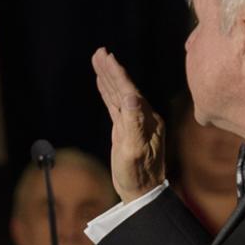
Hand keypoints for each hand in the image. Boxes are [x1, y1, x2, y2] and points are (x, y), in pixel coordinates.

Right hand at [91, 47, 164, 200]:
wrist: (142, 192)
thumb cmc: (138, 174)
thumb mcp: (134, 149)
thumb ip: (133, 123)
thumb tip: (130, 97)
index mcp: (146, 119)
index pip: (129, 90)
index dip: (117, 74)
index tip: (107, 57)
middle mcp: (142, 117)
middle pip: (124, 87)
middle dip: (111, 70)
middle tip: (99, 53)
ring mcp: (133, 122)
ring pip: (118, 94)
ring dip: (108, 77)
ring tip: (98, 61)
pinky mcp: (124, 129)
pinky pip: (114, 105)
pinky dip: (107, 92)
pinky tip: (101, 84)